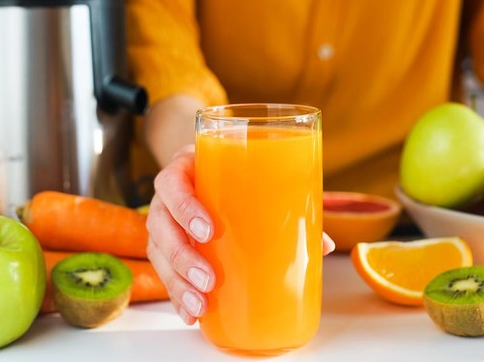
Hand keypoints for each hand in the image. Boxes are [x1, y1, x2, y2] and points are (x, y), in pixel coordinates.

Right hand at [146, 145, 335, 324]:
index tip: (208, 231)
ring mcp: (164, 222)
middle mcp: (167, 196)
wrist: (207, 169)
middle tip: (209, 279)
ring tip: (201, 304)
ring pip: (158, 252)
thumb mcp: (252, 176)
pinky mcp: (165, 247)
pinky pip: (163, 272)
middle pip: (160, 224)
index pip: (171, 183)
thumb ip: (285, 204)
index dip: (185, 207)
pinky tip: (191, 314)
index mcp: (186, 169)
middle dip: (183, 256)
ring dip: (177, 282)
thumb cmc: (232, 172)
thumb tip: (324, 245)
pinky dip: (176, 296)